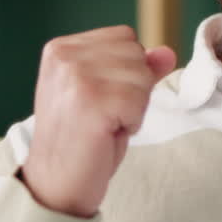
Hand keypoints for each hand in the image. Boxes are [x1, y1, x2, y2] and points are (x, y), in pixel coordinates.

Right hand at [21, 25, 176, 217]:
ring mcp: (76, 76)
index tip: (101, 99)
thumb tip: (167, 53)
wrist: (54, 184)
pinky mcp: (91, 101)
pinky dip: (132, 122)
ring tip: (105, 124)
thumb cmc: (81, 140)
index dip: (127, 71)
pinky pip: (140, 101)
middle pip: (136, 53)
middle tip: (104, 115)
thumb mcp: (107, 95)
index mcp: (61, 48)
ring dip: (134, 106)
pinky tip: (107, 134)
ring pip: (142, 76)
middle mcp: (65, 56)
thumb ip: (134, 69)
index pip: (125, 37)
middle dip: (133, 88)